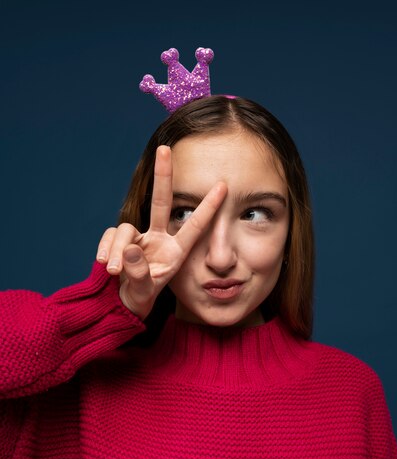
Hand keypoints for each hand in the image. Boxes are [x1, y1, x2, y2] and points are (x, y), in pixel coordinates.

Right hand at [96, 145, 226, 318]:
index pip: (195, 225)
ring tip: (112, 271)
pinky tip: (103, 264)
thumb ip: (139, 274)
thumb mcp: (145, 291)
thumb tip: (130, 249)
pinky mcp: (119, 239)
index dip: (208, 207)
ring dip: (117, 249)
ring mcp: (138, 237)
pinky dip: (105, 248)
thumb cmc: (142, 295)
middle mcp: (158, 238)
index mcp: (175, 251)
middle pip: (160, 201)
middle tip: (165, 149)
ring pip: (125, 230)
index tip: (224, 186)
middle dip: (163, 175)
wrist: (123, 302)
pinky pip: (110, 235)